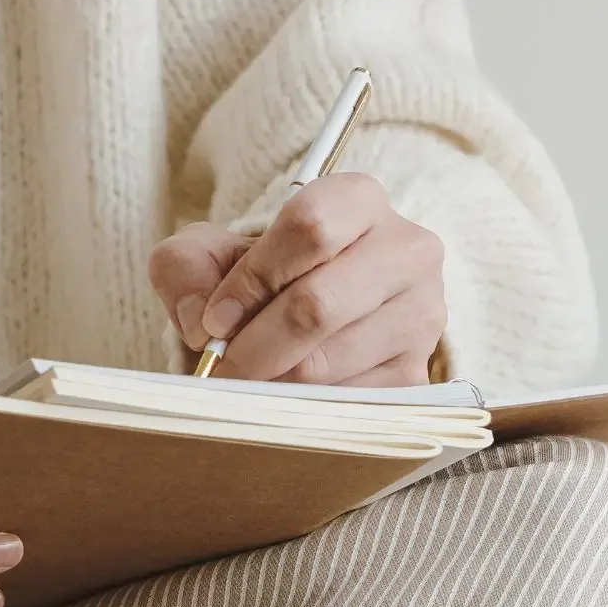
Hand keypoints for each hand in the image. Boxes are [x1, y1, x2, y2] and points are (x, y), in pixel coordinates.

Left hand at [151, 173, 446, 386]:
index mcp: (360, 200)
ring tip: (253, 376)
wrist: (318, 310)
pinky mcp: (417, 370)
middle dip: (252, 347)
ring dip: (273, 380)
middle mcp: (408, 250)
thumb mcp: (213, 253)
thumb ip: (185, 266)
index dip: (251, 281)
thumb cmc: (267, 276)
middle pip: (318, 304)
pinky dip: (303, 406)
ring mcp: (422, 312)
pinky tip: (290, 391)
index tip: (214, 318)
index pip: (310, 229)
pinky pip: (346, 401)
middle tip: (220, 367)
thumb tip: (200, 319)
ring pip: (327, 361)